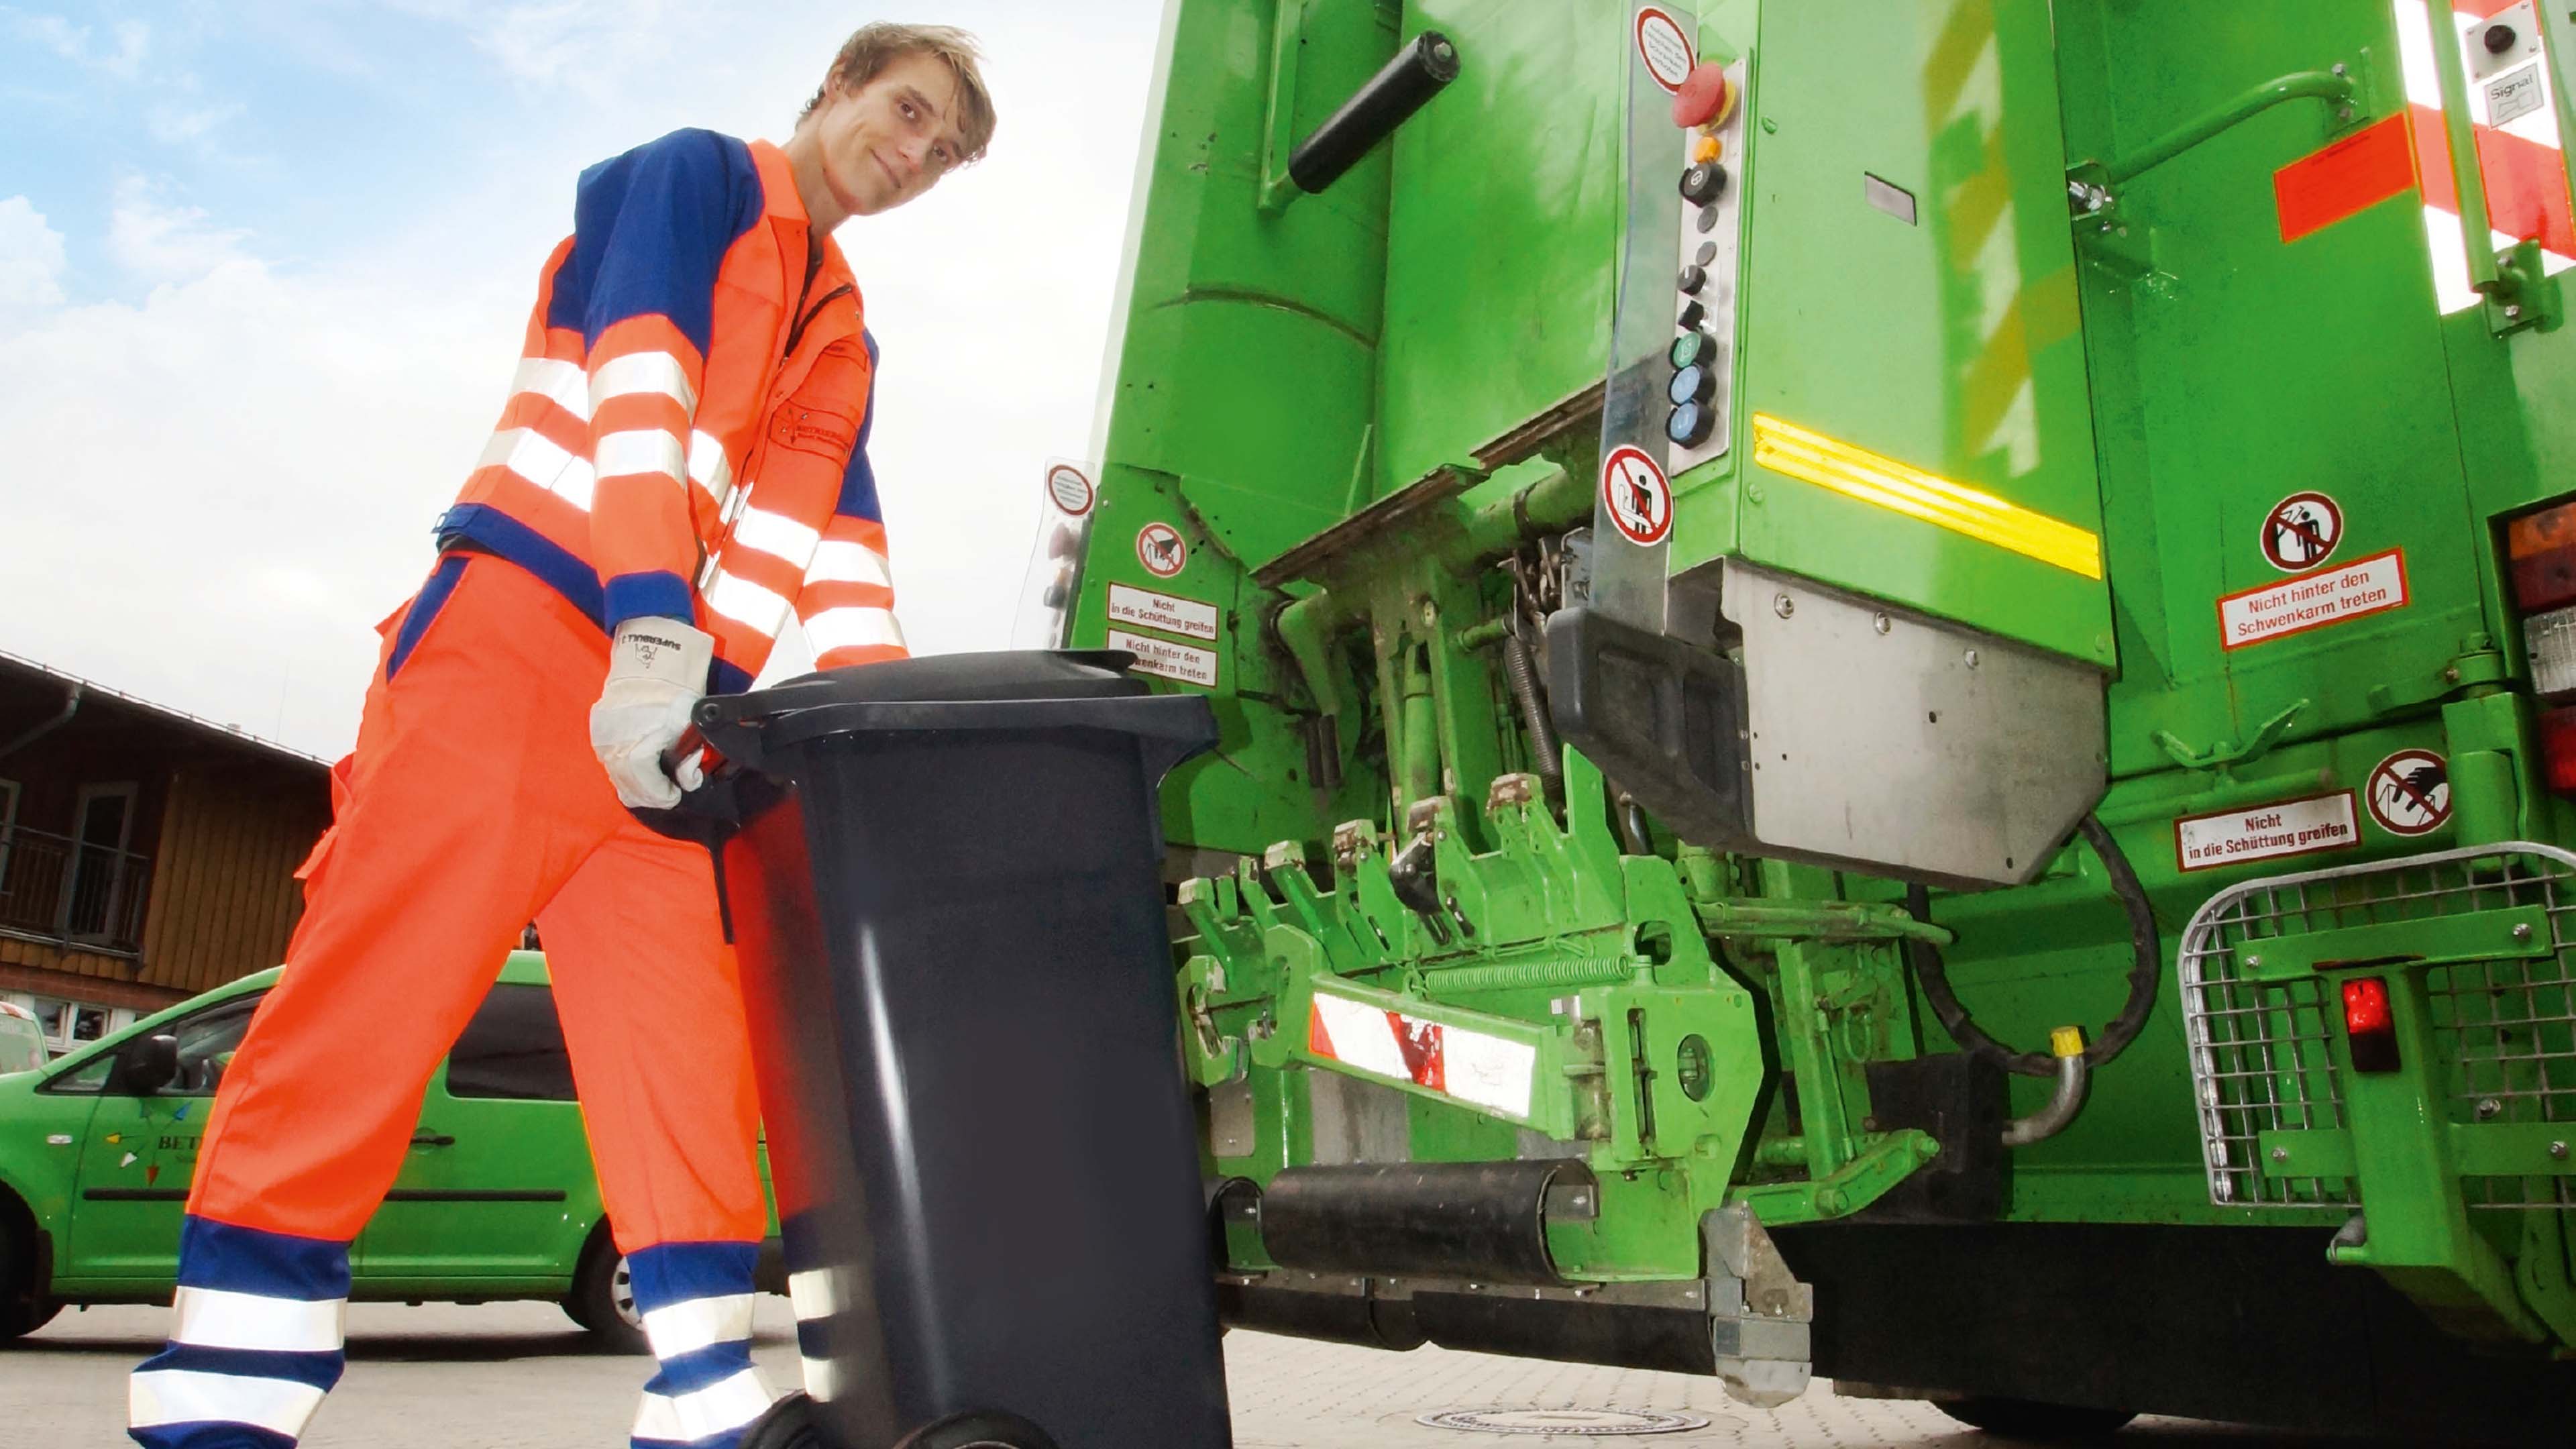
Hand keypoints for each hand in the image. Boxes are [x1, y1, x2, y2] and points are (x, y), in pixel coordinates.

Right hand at [591, 617, 713, 808]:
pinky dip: (625, 771)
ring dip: (637, 785)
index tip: (674, 795)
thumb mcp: (689, 728)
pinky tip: (639, 770)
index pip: (646, 786)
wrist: (651, 660)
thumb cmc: (673, 692)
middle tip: (667, 794)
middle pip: (628, 787)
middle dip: (651, 795)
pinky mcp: (598, 730)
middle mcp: (613, 746)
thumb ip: (689, 761)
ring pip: (617, 777)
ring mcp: (602, 738)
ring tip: (655, 785)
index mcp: (635, 747)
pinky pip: (610, 761)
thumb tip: (687, 782)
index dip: (661, 795)